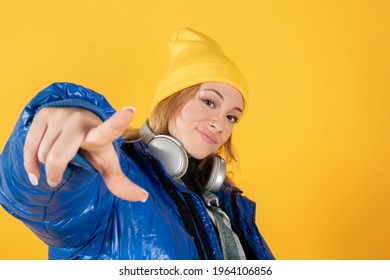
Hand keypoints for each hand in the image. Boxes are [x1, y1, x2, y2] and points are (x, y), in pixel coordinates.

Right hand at [23, 106, 147, 201]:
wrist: (75, 120)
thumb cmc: (93, 147)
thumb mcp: (106, 163)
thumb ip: (120, 182)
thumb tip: (143, 197)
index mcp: (99, 134)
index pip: (110, 129)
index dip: (119, 121)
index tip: (131, 110)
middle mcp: (79, 121)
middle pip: (57, 157)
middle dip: (54, 173)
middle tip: (57, 179)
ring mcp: (60, 116)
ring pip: (42, 154)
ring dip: (45, 164)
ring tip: (56, 158)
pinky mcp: (43, 114)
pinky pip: (29, 147)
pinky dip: (30, 164)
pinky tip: (35, 172)